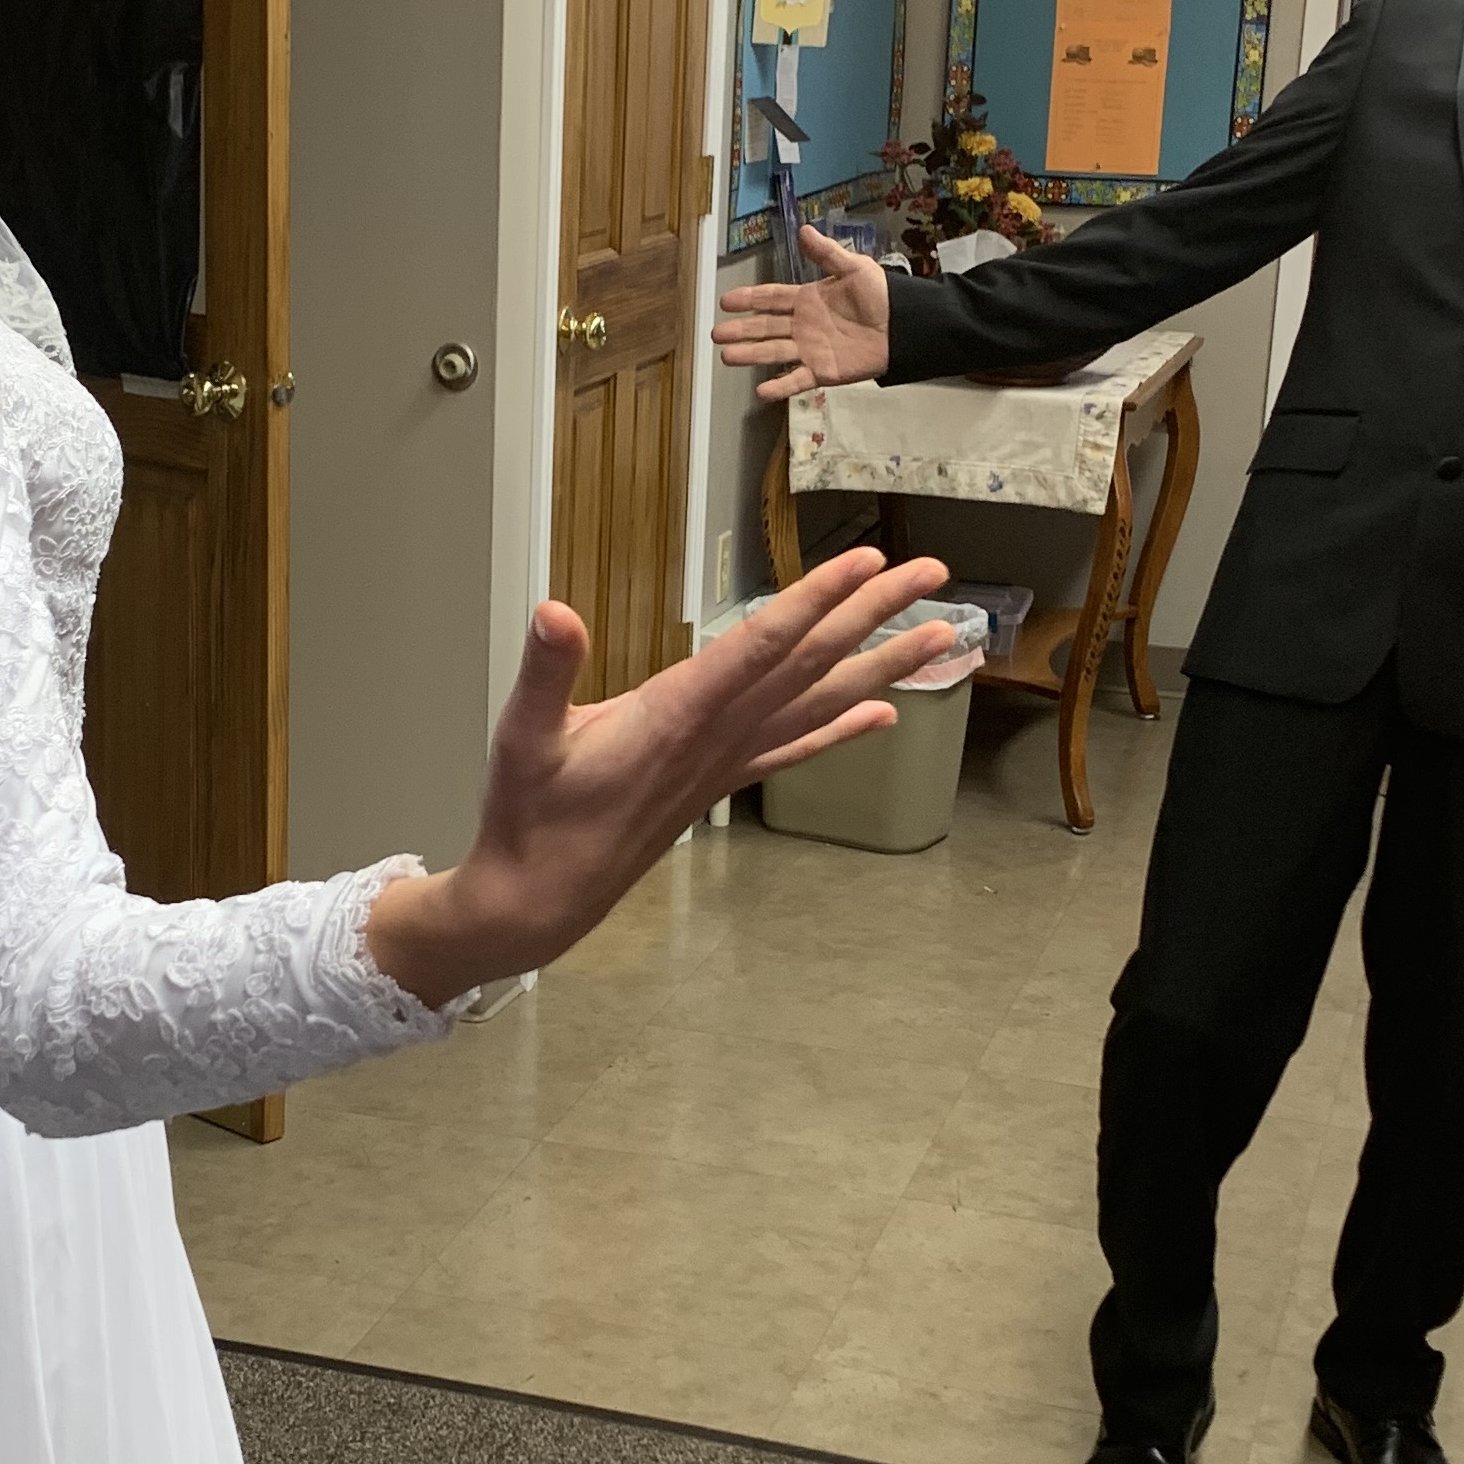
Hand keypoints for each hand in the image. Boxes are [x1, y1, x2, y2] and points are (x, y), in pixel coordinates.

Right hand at [362, 549, 955, 1003]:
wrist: (540, 900)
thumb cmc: (529, 816)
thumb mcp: (522, 737)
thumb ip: (544, 672)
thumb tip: (554, 611)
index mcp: (674, 714)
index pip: (760, 645)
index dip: (815, 600)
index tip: (866, 563)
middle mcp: (717, 737)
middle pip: (809, 664)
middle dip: (873, 615)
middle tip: (932, 573)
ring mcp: (725, 763)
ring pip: (817, 703)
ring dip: (881, 667)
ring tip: (942, 637)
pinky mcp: (718, 784)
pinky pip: (794, 749)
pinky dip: (841, 729)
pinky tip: (883, 715)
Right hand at [713, 225, 893, 401]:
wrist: (903, 326)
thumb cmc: (881, 295)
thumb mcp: (855, 268)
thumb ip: (827, 253)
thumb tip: (804, 230)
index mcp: (808, 299)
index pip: (771, 298)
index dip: (749, 299)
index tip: (726, 301)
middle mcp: (803, 325)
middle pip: (765, 327)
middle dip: (741, 330)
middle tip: (717, 333)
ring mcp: (810, 349)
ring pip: (774, 352)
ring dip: (751, 355)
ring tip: (726, 356)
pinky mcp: (823, 371)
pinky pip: (797, 379)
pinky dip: (780, 386)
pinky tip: (761, 391)